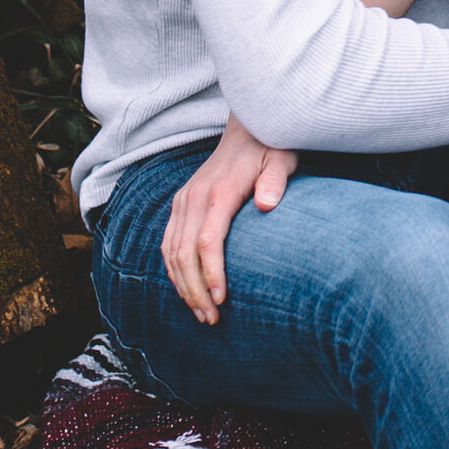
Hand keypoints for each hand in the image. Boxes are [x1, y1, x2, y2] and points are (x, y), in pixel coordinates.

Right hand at [161, 120, 297, 323]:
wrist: (246, 128)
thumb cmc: (270, 148)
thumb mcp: (281, 159)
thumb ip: (275, 182)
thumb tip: (267, 205)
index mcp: (218, 192)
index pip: (207, 241)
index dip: (211, 273)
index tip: (222, 299)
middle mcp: (194, 197)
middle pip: (184, 253)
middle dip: (195, 290)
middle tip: (212, 319)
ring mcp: (183, 200)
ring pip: (171, 252)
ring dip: (183, 286)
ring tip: (201, 313)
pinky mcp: (180, 203)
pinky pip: (168, 243)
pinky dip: (174, 271)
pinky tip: (187, 290)